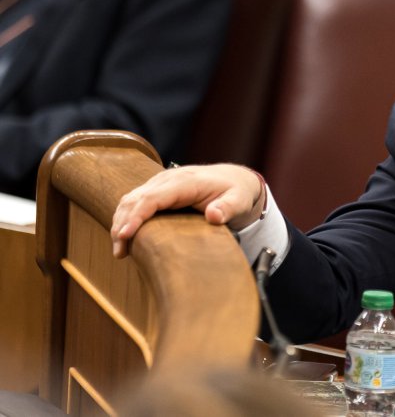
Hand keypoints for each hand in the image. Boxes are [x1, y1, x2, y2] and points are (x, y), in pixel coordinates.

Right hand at [111, 163, 264, 257]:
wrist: (236, 179)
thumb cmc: (237, 191)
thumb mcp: (239, 200)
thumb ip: (228, 208)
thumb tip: (214, 216)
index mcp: (186, 182)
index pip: (152, 197)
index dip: (136, 216)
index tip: (125, 235)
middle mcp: (169, 179)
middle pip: (135, 199)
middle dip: (122, 224)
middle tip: (119, 251)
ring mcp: (161, 183)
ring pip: (130, 199)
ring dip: (120, 222)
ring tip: (119, 249)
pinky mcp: (158, 190)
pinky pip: (135, 201)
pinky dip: (126, 217)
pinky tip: (124, 236)